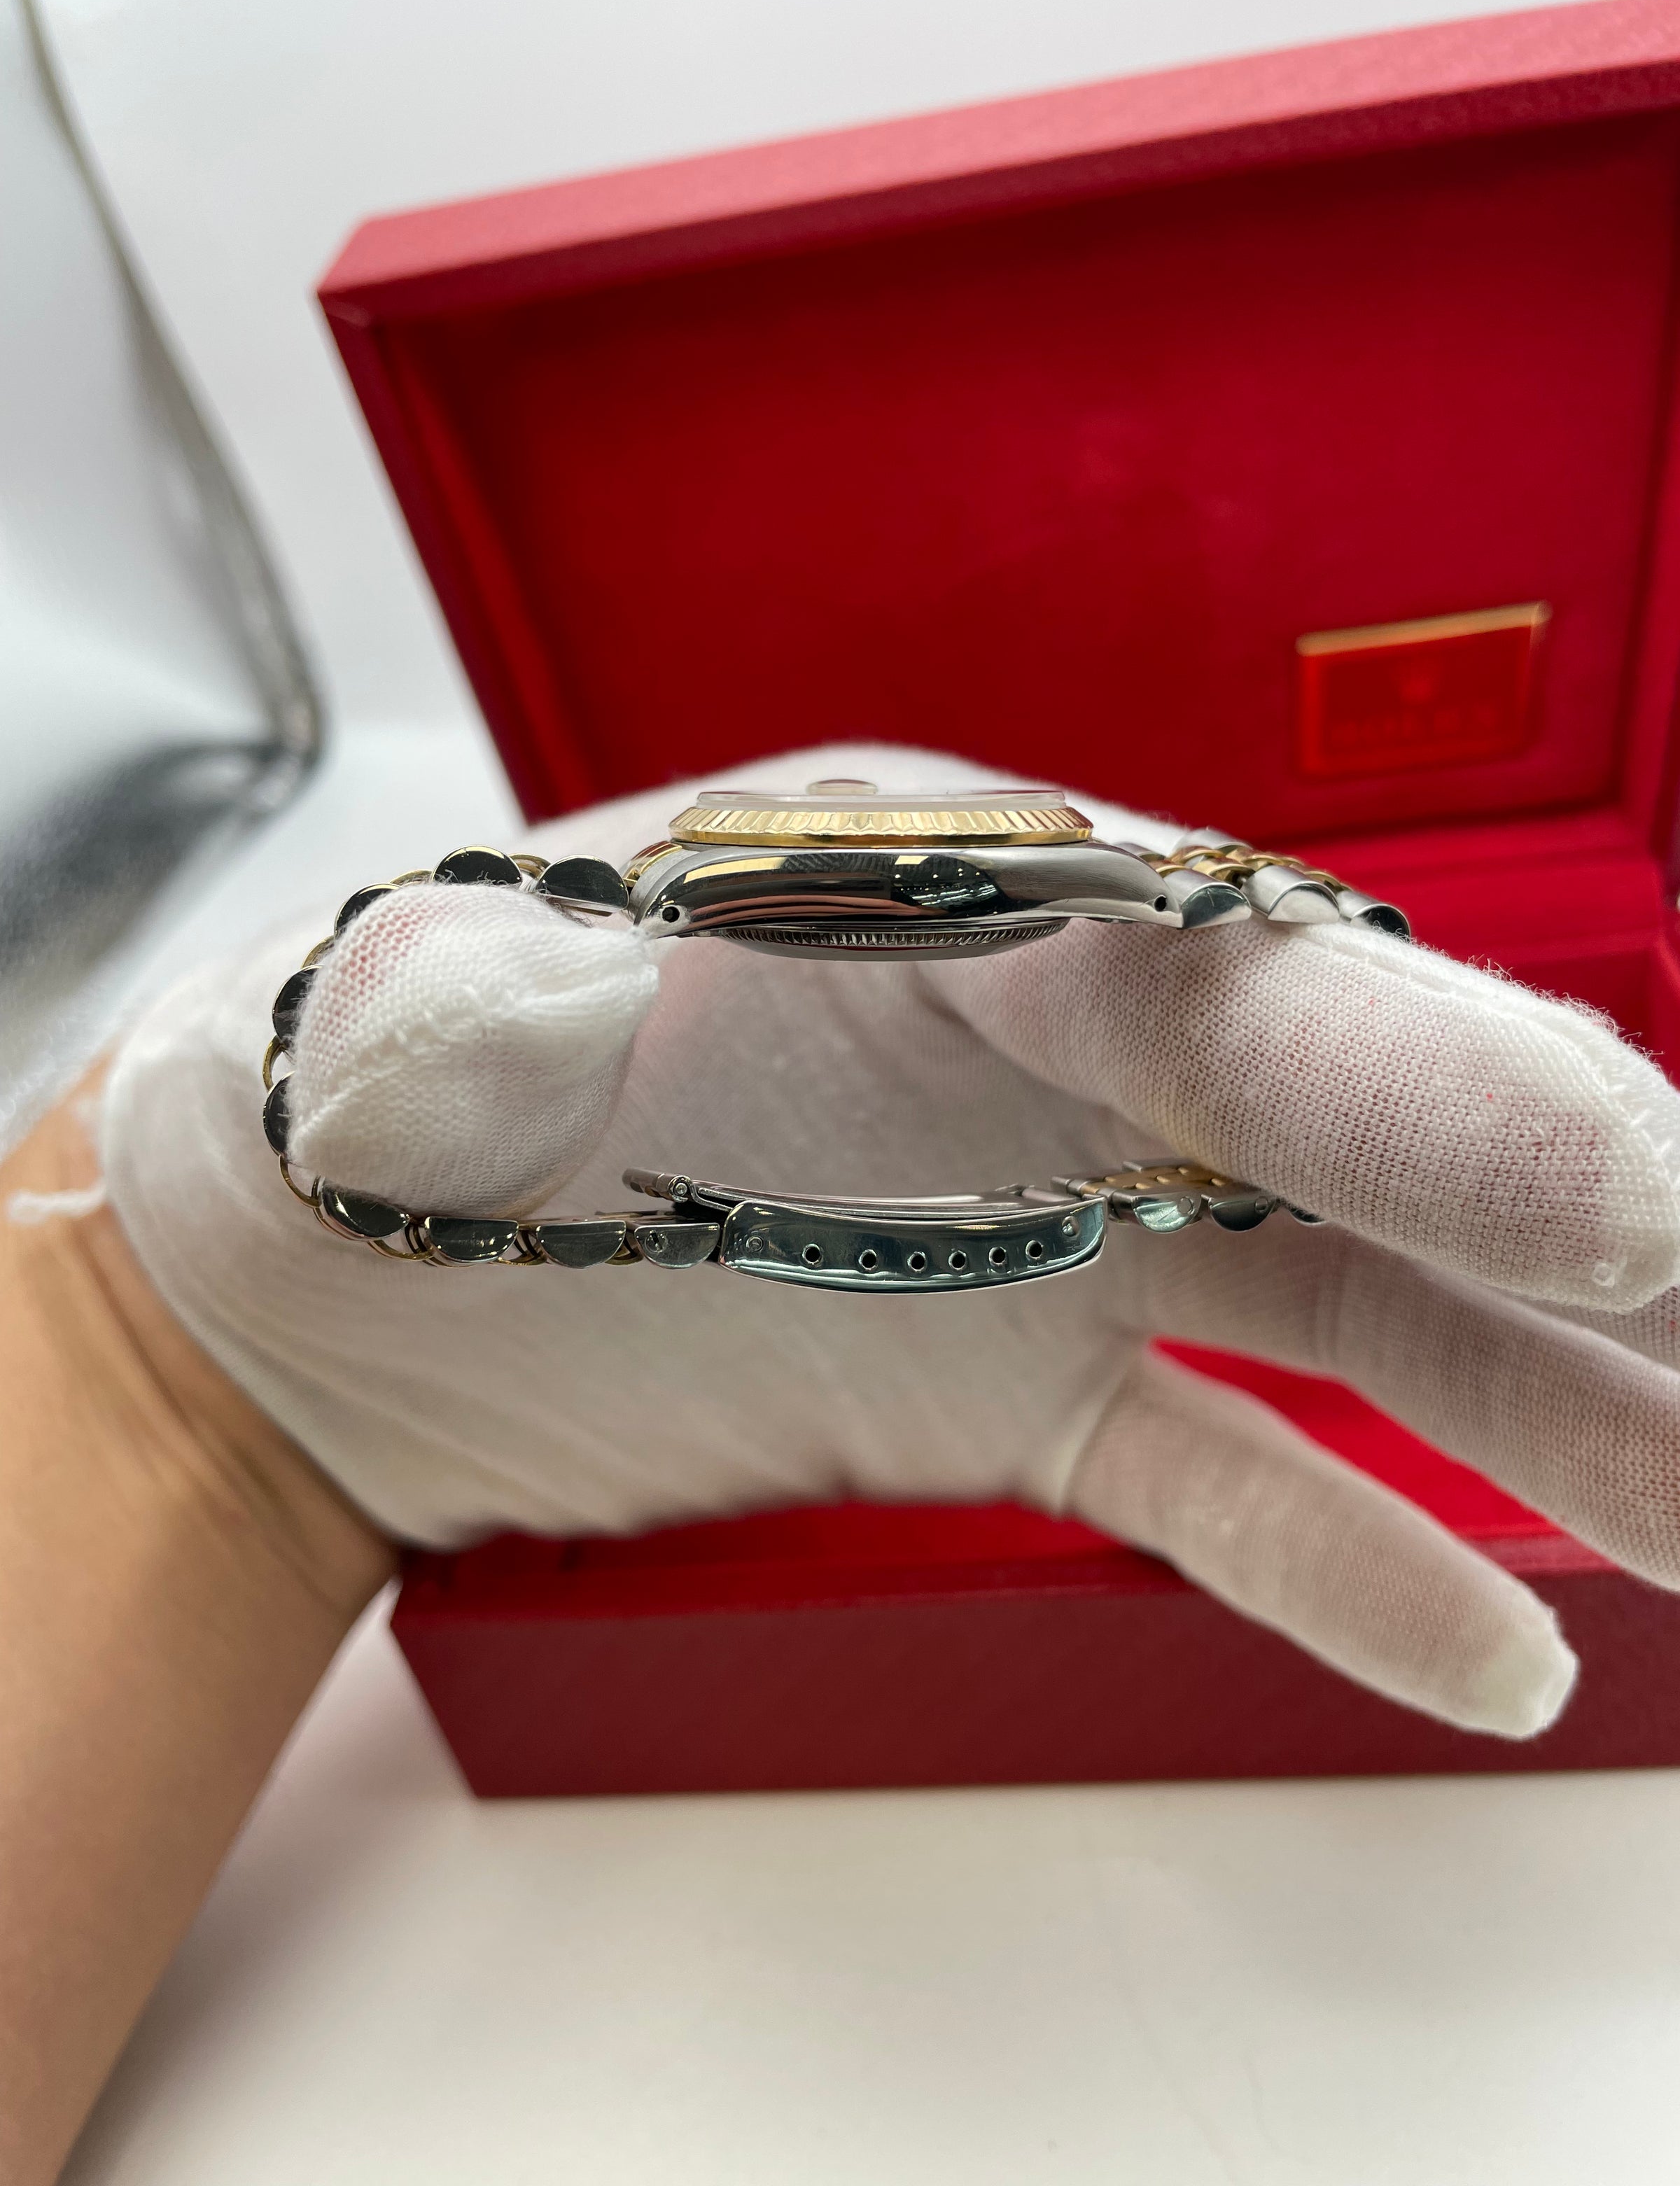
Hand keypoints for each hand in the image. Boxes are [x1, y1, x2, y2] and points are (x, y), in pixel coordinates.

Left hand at [103, 744, 1679, 1738]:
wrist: (313, 1254)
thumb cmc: (415, 1062)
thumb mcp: (552, 971)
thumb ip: (799, 948)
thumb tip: (1064, 917)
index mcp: (979, 907)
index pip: (1270, 992)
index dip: (1464, 1095)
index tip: (1642, 1197)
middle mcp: (1060, 1065)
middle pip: (1381, 1154)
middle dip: (1595, 1245)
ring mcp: (1051, 1235)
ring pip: (1354, 1326)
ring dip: (1548, 1419)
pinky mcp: (1003, 1387)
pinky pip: (1215, 1473)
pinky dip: (1350, 1556)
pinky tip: (1499, 1640)